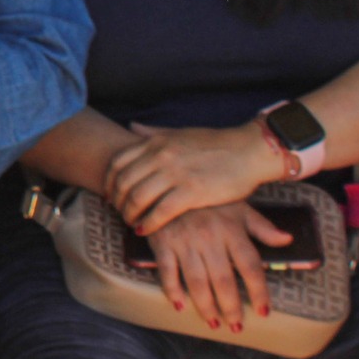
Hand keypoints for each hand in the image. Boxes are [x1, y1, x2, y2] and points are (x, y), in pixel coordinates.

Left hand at [106, 122, 283, 236]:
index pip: (118, 163)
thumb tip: (132, 127)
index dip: (109, 181)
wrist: (249, 151)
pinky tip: (146, 230)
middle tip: (119, 213)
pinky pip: (160, 211)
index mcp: (156, 142)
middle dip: (117, 201)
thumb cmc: (216, 144)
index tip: (111, 194)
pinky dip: (148, 223)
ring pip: (137, 198)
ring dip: (130, 214)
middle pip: (123, 182)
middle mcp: (160, 156)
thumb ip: (154, 132)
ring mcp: (175, 173)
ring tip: (132, 223)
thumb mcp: (180, 133)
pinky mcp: (191, 192)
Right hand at [147, 202, 294, 332]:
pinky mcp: (161, 242)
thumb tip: (288, 240)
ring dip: (206, 305)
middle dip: (231, 307)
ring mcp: (184, 240)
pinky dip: (172, 290)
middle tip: (236, 326)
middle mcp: (209, 237)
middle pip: (223, 279)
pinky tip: (180, 305)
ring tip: (214, 322)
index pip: (250, 266)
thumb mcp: (238, 206)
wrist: (168, 181)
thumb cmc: (207, 198)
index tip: (263, 311)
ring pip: (196, 280)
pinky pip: (167, 271)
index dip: (258, 292)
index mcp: (231, 229)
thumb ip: (262, 227)